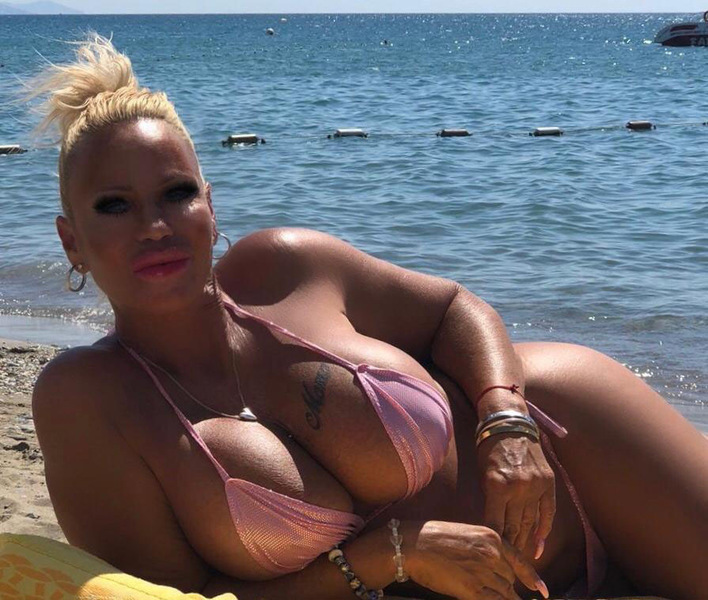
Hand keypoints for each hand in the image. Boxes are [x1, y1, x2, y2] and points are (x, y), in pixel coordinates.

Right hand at [404, 520, 548, 599]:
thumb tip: (493, 568)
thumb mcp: (465, 534)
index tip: (542, 591)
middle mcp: (492, 554)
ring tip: (486, 593)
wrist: (413, 543)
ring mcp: (484, 572)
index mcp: (491, 537)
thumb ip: (483, 549)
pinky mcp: (473, 590)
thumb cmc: (432, 537)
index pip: (520, 561)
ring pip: (504, 594)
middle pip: (510, 580)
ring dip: (500, 598)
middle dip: (505, 589)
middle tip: (490, 591)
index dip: (532, 578)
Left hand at [476, 434, 555, 557]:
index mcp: (497, 485)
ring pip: (531, 523)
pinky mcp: (548, 482)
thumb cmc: (489, 449)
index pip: (495, 523)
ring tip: (520, 560)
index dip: (495, 543)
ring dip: (525, 542)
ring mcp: (536, 485)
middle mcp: (519, 487)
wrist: (509, 423)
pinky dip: (543, 530)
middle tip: (505, 565)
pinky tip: (538, 546)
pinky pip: (548, 512)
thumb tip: (494, 528)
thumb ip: (490, 500)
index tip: (492, 557)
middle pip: (514, 526)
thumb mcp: (483, 474)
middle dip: (510, 547)